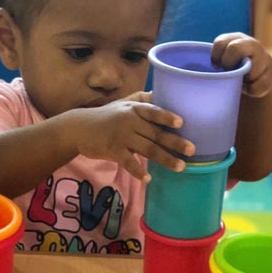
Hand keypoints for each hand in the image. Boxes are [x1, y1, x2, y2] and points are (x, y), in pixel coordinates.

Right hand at [64, 92, 194, 181]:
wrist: (79, 128)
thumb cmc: (106, 115)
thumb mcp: (122, 103)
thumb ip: (141, 99)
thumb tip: (161, 93)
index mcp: (133, 109)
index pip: (152, 111)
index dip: (166, 116)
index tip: (180, 123)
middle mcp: (129, 121)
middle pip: (155, 133)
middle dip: (175, 142)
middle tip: (192, 150)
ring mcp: (121, 137)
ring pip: (147, 149)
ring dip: (165, 159)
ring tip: (181, 167)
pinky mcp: (112, 150)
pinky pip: (128, 162)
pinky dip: (138, 171)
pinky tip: (148, 178)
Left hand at [211, 32, 271, 97]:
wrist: (249, 87)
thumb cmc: (226, 73)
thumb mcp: (218, 62)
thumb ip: (207, 60)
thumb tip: (177, 72)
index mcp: (236, 38)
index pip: (221, 42)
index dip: (215, 57)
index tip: (214, 66)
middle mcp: (252, 45)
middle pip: (235, 49)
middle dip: (228, 64)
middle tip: (227, 72)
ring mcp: (264, 60)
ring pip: (250, 69)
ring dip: (241, 79)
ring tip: (239, 82)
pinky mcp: (270, 77)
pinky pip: (258, 87)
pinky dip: (250, 91)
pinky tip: (247, 90)